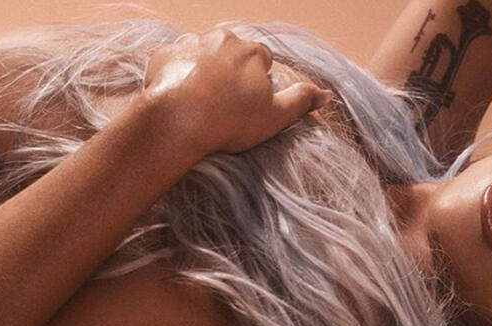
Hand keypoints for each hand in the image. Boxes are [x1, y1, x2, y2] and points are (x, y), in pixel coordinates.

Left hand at [143, 28, 332, 156]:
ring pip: (203, 54)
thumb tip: (327, 95)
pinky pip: (175, 61)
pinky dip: (178, 75)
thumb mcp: (276, 116)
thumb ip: (302, 101)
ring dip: (204, 71)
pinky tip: (179, 97)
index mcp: (253, 52)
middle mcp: (223, 39)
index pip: (263, 61)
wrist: (179, 121)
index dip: (259, 82)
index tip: (250, 103)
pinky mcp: (165, 54)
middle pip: (233, 53)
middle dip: (231, 72)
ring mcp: (192, 44)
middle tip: (226, 104)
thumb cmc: (231, 120)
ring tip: (201, 102)